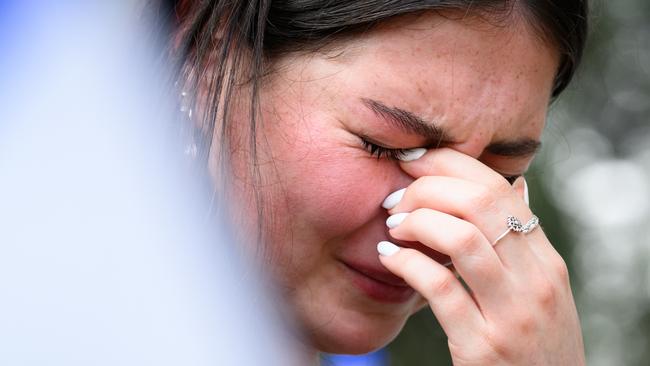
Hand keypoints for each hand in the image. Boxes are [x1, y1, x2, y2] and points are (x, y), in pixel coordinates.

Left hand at [377, 148, 584, 365]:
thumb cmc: (536, 344)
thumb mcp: (543, 290)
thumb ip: (525, 241)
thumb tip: (514, 186)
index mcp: (546, 261)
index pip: (498, 188)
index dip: (448, 164)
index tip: (414, 162)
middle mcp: (535, 282)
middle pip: (478, 203)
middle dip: (427, 189)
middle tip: (397, 199)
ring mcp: (511, 314)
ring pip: (460, 238)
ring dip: (416, 222)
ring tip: (393, 226)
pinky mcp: (482, 346)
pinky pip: (439, 288)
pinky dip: (406, 263)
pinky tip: (388, 258)